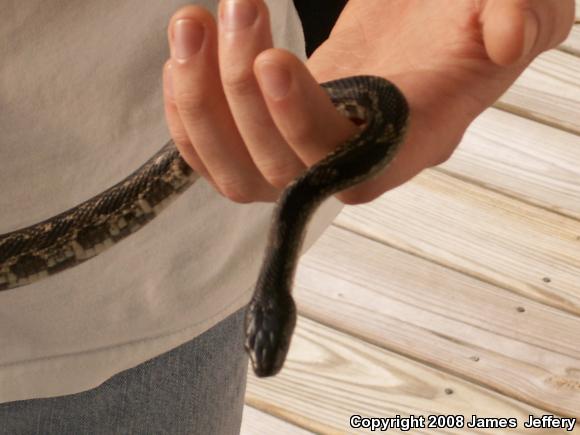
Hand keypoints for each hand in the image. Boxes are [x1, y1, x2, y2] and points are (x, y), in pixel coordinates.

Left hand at [164, 0, 574, 204]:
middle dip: (241, 92)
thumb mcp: (516, 3)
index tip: (273, 58)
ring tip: (192, 24)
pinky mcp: (270, 139)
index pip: (347, 163)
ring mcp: (305, 155)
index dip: (303, 124)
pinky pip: (214, 158)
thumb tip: (507, 33)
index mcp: (410, 138)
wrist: (423, 26)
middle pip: (281, 171)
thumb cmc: (464, 18)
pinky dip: (187, 117)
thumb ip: (525, 14)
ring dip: (201, 104)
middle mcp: (353, 162)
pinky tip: (184, 60)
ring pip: (238, 174)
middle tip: (238, 7)